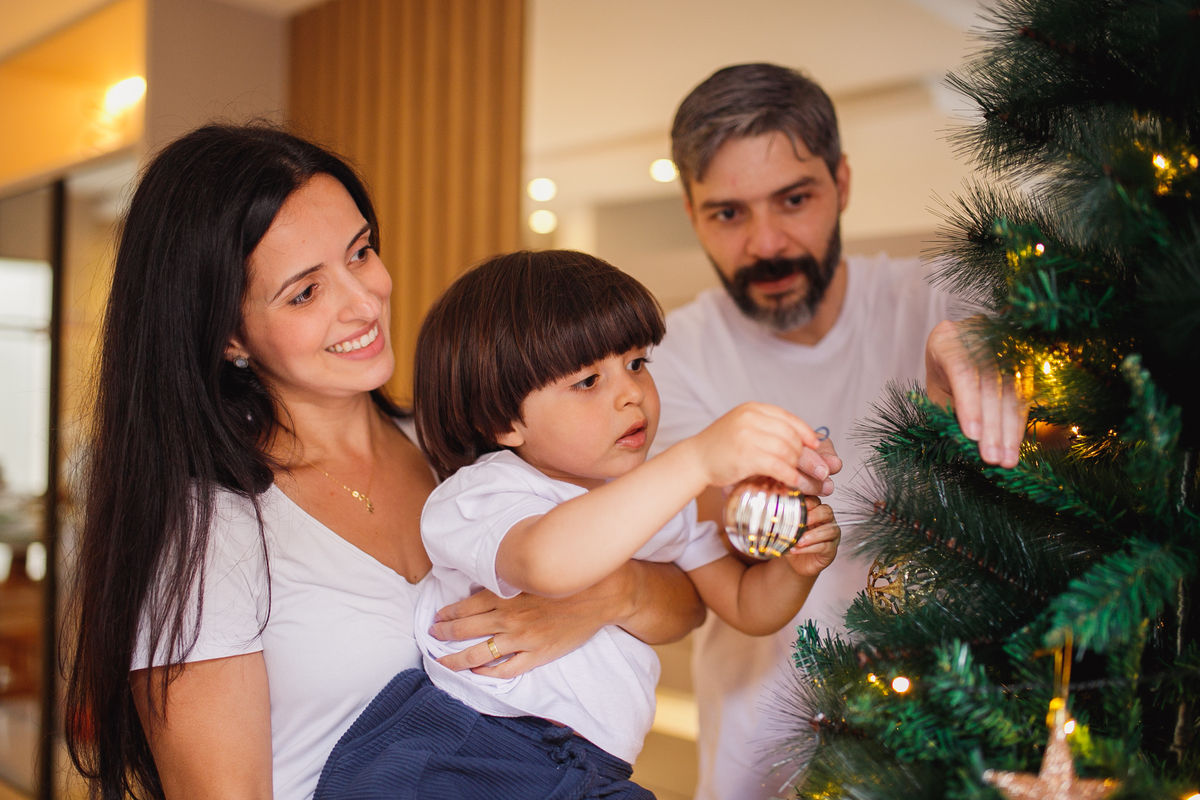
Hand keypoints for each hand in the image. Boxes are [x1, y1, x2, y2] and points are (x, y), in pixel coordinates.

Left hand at [429, 571, 630, 678]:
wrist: (602, 592)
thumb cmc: (567, 574)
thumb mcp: (532, 567)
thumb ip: (507, 574)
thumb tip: (485, 575)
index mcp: (506, 594)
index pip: (465, 607)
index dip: (447, 614)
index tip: (436, 618)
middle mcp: (508, 618)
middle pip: (465, 630)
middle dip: (443, 635)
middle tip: (433, 637)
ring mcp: (522, 639)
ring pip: (478, 654)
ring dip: (456, 659)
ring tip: (443, 662)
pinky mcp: (538, 654)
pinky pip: (507, 669)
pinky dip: (489, 673)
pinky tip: (479, 673)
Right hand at [688, 402, 833, 490]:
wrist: (694, 459)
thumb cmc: (719, 448)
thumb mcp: (742, 428)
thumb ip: (766, 429)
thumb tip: (801, 442)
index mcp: (752, 409)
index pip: (788, 418)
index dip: (806, 433)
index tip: (816, 446)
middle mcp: (751, 419)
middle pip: (791, 436)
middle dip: (809, 455)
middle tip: (821, 470)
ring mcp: (748, 436)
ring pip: (788, 452)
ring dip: (803, 469)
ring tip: (811, 481)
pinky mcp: (746, 456)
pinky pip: (779, 466)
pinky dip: (792, 477)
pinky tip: (797, 484)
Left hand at [784, 498, 839, 576]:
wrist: (796, 562)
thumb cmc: (792, 542)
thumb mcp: (786, 530)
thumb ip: (784, 522)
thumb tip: (774, 517)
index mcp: (815, 511)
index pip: (815, 500)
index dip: (808, 502)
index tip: (797, 506)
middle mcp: (826, 521)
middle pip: (827, 511)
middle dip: (814, 516)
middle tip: (802, 522)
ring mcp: (831, 536)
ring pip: (830, 530)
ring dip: (812, 535)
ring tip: (798, 541)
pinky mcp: (831, 550)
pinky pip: (825, 547)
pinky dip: (810, 548)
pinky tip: (797, 550)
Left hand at [926, 318, 1027, 468]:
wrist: (958, 353)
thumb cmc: (943, 378)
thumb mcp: (937, 393)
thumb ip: (948, 410)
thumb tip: (971, 441)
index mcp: (948, 340)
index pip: (963, 371)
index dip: (969, 403)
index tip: (973, 435)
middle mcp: (980, 336)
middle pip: (991, 384)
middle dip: (992, 425)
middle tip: (992, 458)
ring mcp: (1006, 345)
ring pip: (1011, 391)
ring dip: (1009, 430)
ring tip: (1006, 459)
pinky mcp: (1024, 360)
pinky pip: (1024, 396)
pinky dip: (1019, 423)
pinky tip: (1015, 445)